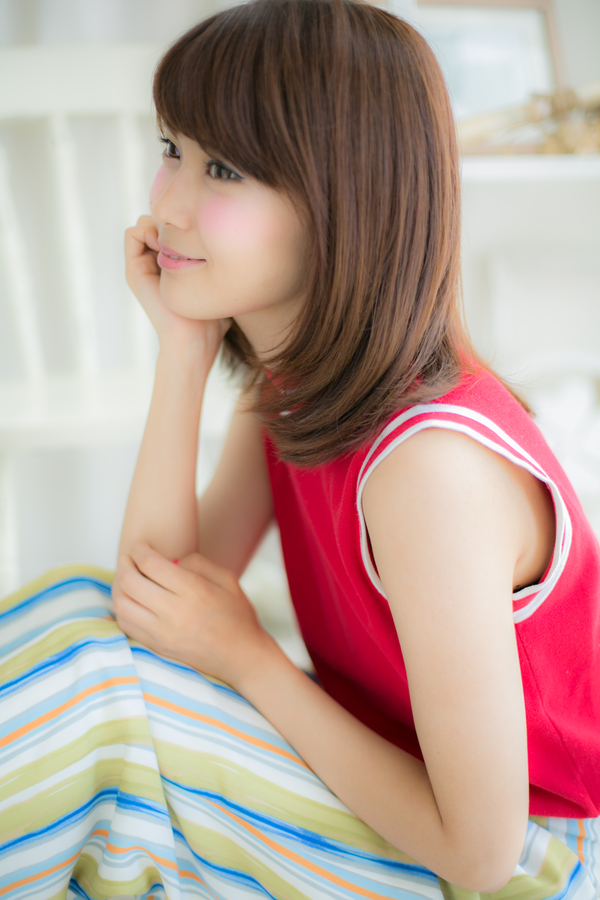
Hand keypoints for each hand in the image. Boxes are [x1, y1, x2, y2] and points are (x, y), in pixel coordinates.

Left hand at [112, 542, 271, 687]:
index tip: (141, 546)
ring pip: (122, 605)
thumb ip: (198, 563)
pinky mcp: (157, 647)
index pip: (151, 565)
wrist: (242, 658)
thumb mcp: (227, 579)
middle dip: (125, 564)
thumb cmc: (238, 615)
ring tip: (127, 577)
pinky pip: (126, 625)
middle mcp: (174, 613)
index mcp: (194, 591)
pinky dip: (122, 608)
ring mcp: (163, 634)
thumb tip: (171, 561)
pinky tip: (131, 600)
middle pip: (131, 582)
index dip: (140, 550)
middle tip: (129, 558)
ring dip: (119, 587)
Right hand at [125, 215, 229, 361]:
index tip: (201, 234)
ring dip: (160, 224)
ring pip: (144, 223)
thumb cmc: (213, 318)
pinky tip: (166, 245)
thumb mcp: (221, 285)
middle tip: (189, 235)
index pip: (173, 226)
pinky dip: (147, 230)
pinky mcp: (135, 271)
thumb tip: (238, 241)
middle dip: (172, 220)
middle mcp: (156, 263)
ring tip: (177, 241)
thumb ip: (223, 265)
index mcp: (173, 265)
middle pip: (158, 221)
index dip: (184, 222)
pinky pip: (132, 233)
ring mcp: (144, 266)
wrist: (195, 339)